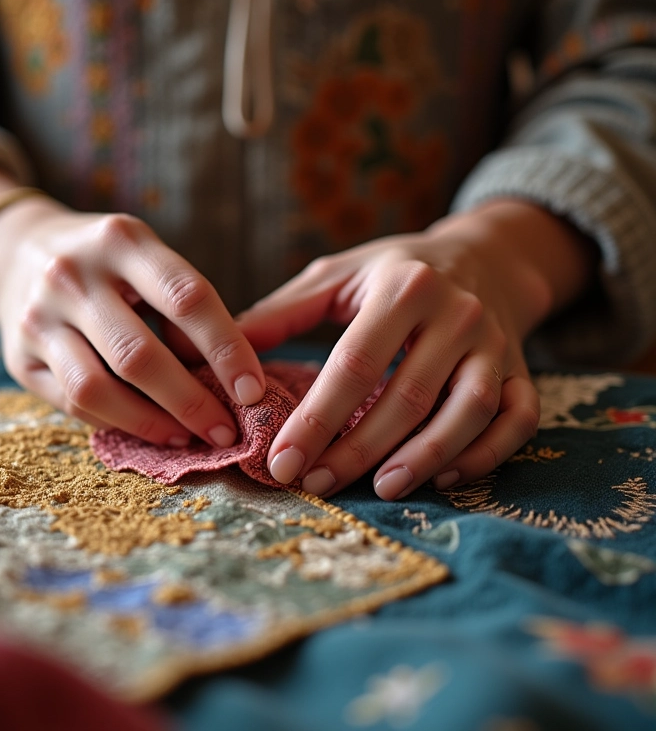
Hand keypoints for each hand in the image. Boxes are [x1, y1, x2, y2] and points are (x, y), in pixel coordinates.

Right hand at [0, 193, 265, 446]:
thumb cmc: (106, 262)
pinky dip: (118, 423)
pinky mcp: (18, 358)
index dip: (226, 349)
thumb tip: (227, 372)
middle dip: (191, 402)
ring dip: (151, 423)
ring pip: (96, 388)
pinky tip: (150, 430)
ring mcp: (37, 317)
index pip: (186, 298)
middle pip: (139, 354)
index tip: (252, 390)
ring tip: (188, 438)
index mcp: (121, 240)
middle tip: (226, 431)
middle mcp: (72, 275)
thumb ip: (184, 304)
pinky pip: (72, 403)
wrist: (15, 252)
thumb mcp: (145, 258)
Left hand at [238, 200, 597, 499]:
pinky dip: (486, 454)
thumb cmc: (396, 270)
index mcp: (404, 287)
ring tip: (379, 489)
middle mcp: (457, 315)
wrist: (483, 256)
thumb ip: (283, 312)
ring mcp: (496, 345)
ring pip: (469, 412)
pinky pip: (518, 419)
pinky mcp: (522, 369)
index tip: (281, 461)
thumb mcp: (337, 274)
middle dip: (357, 449)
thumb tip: (224, 355)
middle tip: (316, 483)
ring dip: (425, 458)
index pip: (355, 364)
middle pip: (408, 396)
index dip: (316, 419)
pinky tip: (445, 477)